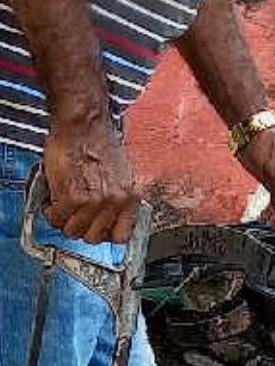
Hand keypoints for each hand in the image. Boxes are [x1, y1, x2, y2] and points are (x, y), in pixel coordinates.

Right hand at [42, 114, 139, 243]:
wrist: (84, 126)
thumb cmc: (98, 144)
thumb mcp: (122, 174)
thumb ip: (117, 198)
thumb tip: (108, 218)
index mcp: (131, 196)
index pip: (122, 236)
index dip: (105, 235)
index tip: (96, 229)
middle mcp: (116, 201)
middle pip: (94, 238)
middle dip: (81, 229)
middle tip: (74, 216)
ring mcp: (95, 201)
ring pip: (73, 231)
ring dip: (64, 221)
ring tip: (62, 206)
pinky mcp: (73, 196)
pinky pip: (57, 218)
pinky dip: (51, 212)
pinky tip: (54, 200)